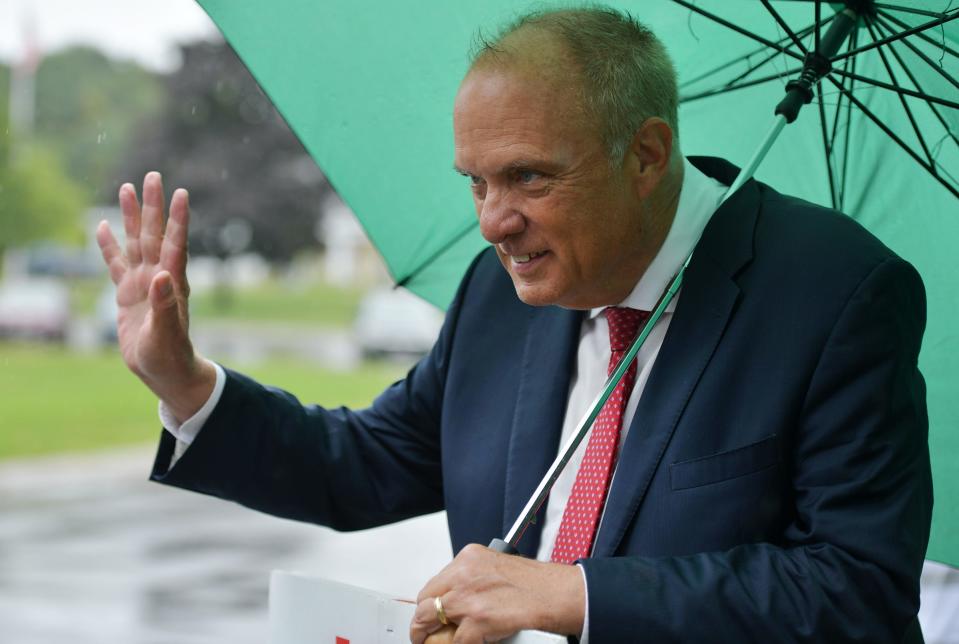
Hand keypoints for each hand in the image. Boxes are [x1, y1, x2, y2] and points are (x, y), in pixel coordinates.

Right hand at [96, 171, 215, 420]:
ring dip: (132, 218)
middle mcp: (159, 277)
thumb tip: (163, 276)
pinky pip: (117, 264)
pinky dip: (110, 246)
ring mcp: (143, 284)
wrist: (164, 371)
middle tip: (152, 176)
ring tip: (127, 189)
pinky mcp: (128, 295)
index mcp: (172, 283)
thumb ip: (165, 305)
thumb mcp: (167, 332)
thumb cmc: (170, 355)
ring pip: (135, 243)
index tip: (181, 193)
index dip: (178, 219)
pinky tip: (103, 227)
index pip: (175, 243)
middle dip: (152, 206)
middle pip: (154, 234)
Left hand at [409, 544, 584, 643]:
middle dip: (421, 620)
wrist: (555, 594)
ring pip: (430, 619)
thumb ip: (471, 580)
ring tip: (431, 642)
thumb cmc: (534, 583)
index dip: (428, 602)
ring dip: (430, 635)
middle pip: (425, 600)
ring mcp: (468, 598)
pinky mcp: (477, 620)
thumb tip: (456, 599)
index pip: (435, 583)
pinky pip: (455, 641)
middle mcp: (463, 574)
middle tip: (422, 633)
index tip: (426, 611)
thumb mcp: (495, 568)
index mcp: (468, 559)